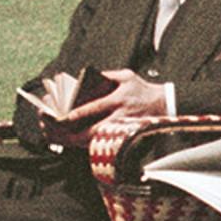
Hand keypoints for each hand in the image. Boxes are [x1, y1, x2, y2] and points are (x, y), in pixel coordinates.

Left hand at [45, 69, 166, 146]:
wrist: (165, 105)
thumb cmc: (142, 89)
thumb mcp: (126, 76)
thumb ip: (106, 76)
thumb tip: (84, 78)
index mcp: (119, 99)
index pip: (95, 108)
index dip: (78, 114)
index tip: (62, 118)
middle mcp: (120, 117)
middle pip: (92, 131)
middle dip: (72, 134)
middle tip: (55, 133)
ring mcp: (121, 130)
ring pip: (94, 141)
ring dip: (74, 141)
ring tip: (57, 138)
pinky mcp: (122, 138)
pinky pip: (99, 144)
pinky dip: (83, 144)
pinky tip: (69, 141)